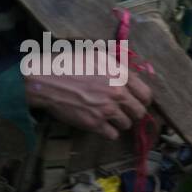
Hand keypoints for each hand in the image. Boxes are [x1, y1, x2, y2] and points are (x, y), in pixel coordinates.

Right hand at [24, 68, 153, 139]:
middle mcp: (117, 92)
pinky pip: (112, 135)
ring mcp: (106, 109)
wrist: (45, 80)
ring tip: (107, 116)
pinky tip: (99, 124)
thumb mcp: (95, 56)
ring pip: (126, 124)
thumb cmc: (67, 64)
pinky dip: (107, 131)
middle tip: (122, 111)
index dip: (142, 100)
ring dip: (119, 122)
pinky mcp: (94, 124)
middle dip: (132, 112)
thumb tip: (128, 75)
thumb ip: (116, 66)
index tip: (136, 102)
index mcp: (119, 74)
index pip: (146, 94)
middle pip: (139, 112)